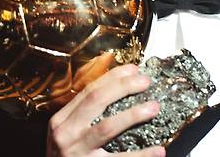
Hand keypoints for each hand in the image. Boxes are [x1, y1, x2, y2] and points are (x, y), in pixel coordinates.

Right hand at [46, 62, 163, 156]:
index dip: (113, 77)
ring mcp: (76, 151)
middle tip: (145, 82)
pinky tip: (158, 150)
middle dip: (123, 87)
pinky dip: (141, 155)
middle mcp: (65, 133)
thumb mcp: (66, 133)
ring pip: (107, 126)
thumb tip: (116, 91)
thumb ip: (83, 115)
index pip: (88, 90)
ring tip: (154, 107)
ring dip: (133, 114)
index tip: (133, 70)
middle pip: (97, 100)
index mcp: (61, 120)